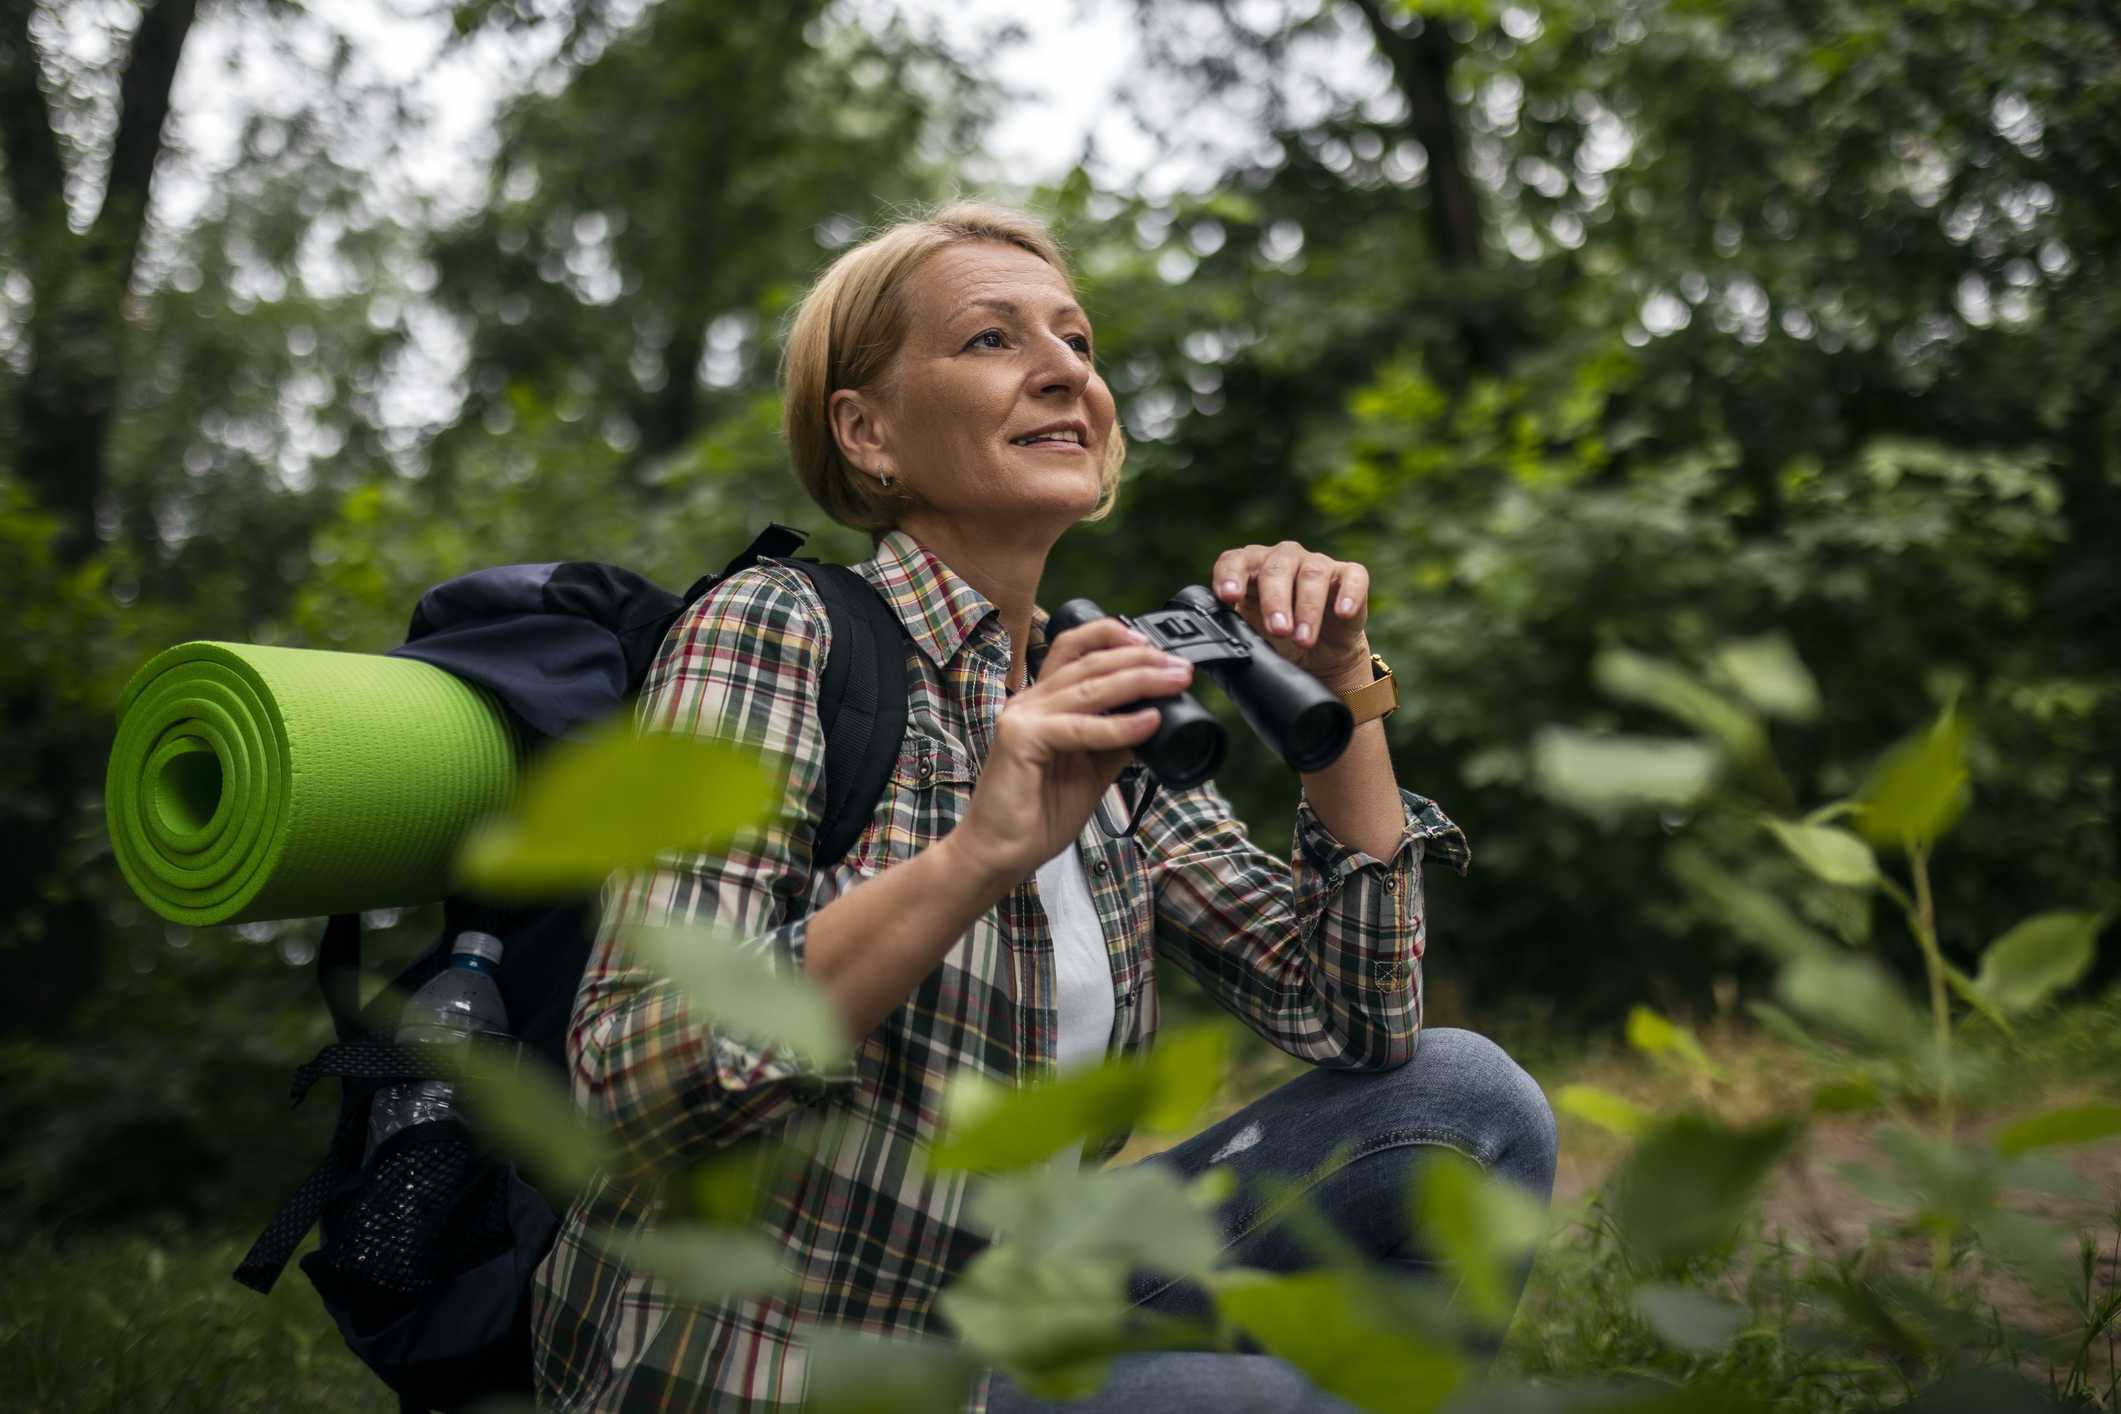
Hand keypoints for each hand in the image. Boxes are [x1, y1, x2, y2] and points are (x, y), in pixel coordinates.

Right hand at [943, 618, 1191, 884]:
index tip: (1155, 648)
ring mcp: (1023, 717)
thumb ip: (1114, 743)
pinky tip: (1148, 722)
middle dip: (1141, 660)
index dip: (1113, 637)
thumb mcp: (1090, 770)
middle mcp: (1030, 702)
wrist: (999, 853)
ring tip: (1174, 682)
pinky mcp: (1020, 739)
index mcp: (1043, 703)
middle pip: (1089, 662)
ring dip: (1139, 681)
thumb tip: (1151, 719)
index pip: (1075, 650)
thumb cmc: (1035, 816)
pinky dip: (1118, 725)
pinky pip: (1079, 727)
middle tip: (1180, 668)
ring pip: (1089, 688)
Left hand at [1212, 541, 1372, 691]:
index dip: (1230, 575)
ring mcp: (1317, 565)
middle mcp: (1284, 559)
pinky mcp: (1348, 576)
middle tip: (1278, 630)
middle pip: (1276, 569)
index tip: (1228, 596)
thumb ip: (1234, 633)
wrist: (1319, 657)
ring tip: (1303, 639)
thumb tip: (1215, 645)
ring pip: (1312, 575)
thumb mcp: (1253, 637)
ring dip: (1307, 609)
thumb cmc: (1280, 640)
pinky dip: (1348, 594)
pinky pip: (1352, 577)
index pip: (1235, 561)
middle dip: (1275, 601)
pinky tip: (1343, 612)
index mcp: (1252, 569)